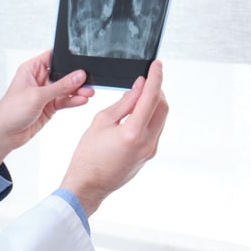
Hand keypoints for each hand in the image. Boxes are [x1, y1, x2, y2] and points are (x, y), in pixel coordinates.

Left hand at [0, 50, 94, 168]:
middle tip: (89, 81)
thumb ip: (60, 86)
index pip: (52, 57)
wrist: (4, 134)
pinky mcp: (48, 107)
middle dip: (76, 78)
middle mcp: (39, 80)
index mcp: (31, 69)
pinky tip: (82, 100)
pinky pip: (64, 101)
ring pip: (65, 89)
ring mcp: (44, 94)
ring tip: (89, 92)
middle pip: (63, 74)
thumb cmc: (10, 111)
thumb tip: (78, 76)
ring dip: (77, 91)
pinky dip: (73, 101)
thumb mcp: (37, 96)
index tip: (81, 62)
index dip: (66, 58)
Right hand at [59, 60, 167, 215]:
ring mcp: (150, 150)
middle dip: (157, 90)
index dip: (155, 78)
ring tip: (140, 94)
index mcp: (133, 133)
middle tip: (147, 79)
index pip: (151, 98)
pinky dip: (150, 116)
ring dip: (154, 103)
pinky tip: (137, 112)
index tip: (157, 65)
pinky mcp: (148, 155)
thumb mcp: (101, 122)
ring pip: (161, 118)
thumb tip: (139, 87)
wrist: (88, 185)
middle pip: (162, 107)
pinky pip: (155, 129)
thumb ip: (123, 103)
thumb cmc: (88, 156)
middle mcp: (147, 142)